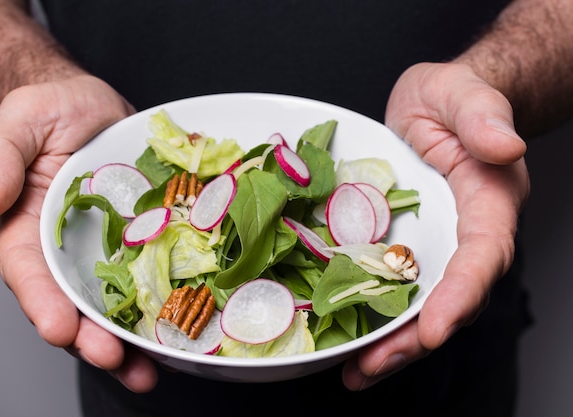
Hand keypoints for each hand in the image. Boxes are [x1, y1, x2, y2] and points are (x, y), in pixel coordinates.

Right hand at [0, 75, 158, 391]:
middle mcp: (67, 251)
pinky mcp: (143, 243)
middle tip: (116, 359)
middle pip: (74, 305)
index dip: (42, 303)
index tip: (58, 329)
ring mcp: (107, 251)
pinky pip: (152, 279)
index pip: (29, 273)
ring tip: (151, 369)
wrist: (93, 108)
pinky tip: (184, 329)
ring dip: (129, 341)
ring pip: (114, 304)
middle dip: (91, 339)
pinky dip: (164, 307)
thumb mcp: (21, 122)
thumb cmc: (51, 112)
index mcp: (28, 229)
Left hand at [342, 62, 529, 389]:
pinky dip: (374, 317)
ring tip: (354, 373)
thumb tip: (506, 145)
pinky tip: (347, 340)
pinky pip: (394, 287)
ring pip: (421, 304)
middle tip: (372, 368)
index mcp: (489, 202)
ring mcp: (434, 244)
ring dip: (392, 343)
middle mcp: (466, 234)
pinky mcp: (405, 246)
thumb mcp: (462, 95)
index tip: (433, 329)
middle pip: (451, 298)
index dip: (460, 294)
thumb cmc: (452, 99)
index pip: (482, 255)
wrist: (436, 107)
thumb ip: (484, 115)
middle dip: (416, 338)